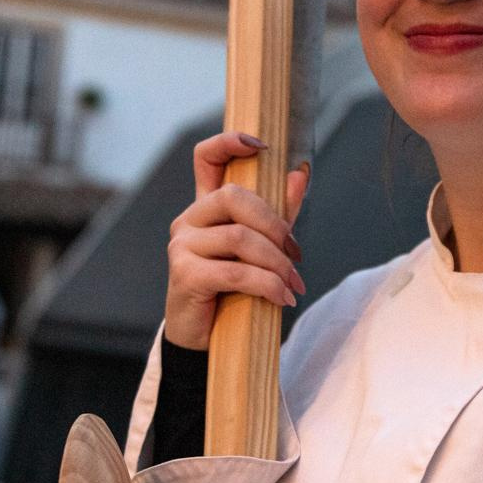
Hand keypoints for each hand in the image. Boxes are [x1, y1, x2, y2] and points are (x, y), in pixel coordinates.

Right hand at [164, 132, 310, 351]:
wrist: (205, 339)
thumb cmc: (233, 290)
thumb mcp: (260, 249)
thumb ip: (278, 213)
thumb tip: (300, 174)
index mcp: (205, 207)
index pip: (206, 158)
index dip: (228, 142)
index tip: (260, 144)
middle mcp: (188, 220)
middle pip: (233, 197)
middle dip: (275, 225)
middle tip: (296, 255)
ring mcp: (182, 246)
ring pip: (239, 238)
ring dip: (276, 264)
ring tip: (293, 285)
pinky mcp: (184, 274)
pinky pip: (236, 272)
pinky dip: (267, 285)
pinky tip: (282, 299)